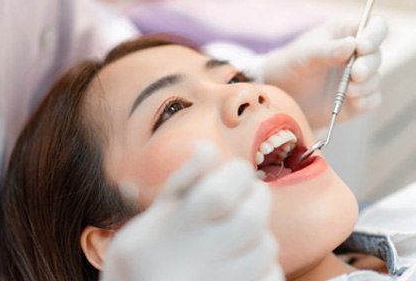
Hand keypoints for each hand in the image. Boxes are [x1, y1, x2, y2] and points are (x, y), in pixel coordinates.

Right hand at [101, 144, 282, 280]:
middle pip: (252, 218)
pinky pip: (271, 277)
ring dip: (258, 233)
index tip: (234, 172)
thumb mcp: (154, 215)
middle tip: (245, 198)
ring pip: (266, 247)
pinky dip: (264, 265)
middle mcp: (199, 258)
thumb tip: (207, 147)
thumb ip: (183, 181)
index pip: (220, 193)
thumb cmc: (144, 256)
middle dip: (257, 197)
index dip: (237, 173)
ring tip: (238, 235)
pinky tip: (240, 263)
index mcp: (177, 228)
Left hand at [262, 15, 387, 127]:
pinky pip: (372, 100)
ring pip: (375, 79)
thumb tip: (354, 44)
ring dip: (365, 85)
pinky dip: (365, 101)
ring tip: (347, 90)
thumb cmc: (291, 66)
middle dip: (368, 65)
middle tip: (355, 74)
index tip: (362, 46)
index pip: (374, 26)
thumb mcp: (305, 55)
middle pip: (377, 55)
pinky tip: (352, 102)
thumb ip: (328, 50)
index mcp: (346, 33)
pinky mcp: (358, 98)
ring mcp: (358, 77)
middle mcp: (356, 54)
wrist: (282, 95)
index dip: (374, 35)